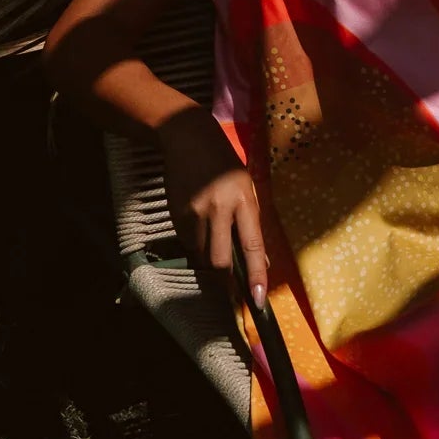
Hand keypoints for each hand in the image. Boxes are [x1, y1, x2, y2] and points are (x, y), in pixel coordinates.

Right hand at [156, 106, 270, 300]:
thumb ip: (253, 223)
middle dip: (225, 281)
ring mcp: (194, 213)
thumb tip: (262, 261)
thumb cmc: (225, 165)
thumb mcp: (247, 187)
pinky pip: (188, 244)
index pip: (252, 245)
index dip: (256, 275)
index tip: (258, 300)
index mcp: (243, 200)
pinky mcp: (176, 215)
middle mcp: (218, 209)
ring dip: (208, 260)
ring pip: (201, 256)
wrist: (187, 138)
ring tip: (213, 241)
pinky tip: (199, 226)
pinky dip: (195, 246)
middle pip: (219, 261)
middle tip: (231, 291)